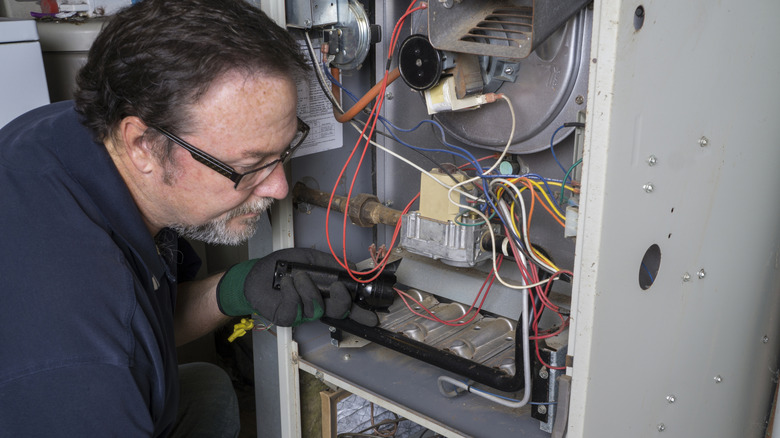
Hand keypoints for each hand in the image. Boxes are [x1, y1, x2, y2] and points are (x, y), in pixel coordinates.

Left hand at [217, 248, 377, 326]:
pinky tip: (286, 282)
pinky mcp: (286, 317)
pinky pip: (295, 308)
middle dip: (342, 301)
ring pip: (316, 308)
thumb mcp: (311, 259)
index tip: (373, 316)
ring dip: (308, 289)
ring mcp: (302, 314)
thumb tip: (354, 267)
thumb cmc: (283, 266)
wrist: (257, 273)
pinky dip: (292, 292)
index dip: (361, 313)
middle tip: (339, 288)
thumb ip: (332, 264)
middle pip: (338, 311)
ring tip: (298, 275)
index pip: (348, 306)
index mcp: (326, 293)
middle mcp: (317, 305)